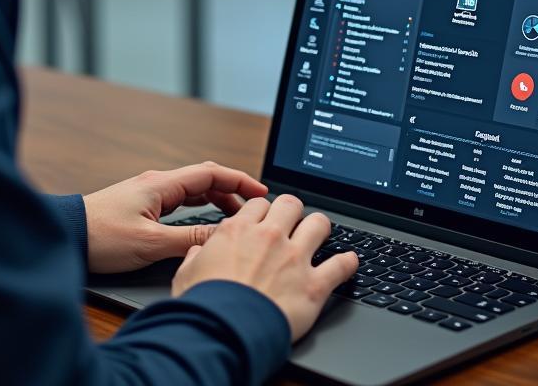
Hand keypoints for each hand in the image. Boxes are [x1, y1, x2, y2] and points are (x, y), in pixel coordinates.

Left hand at [82, 161, 268, 273]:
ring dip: (216, 199)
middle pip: (205, 180)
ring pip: (192, 191)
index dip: (239, 180)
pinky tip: (204, 222)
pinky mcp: (142, 206)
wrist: (67, 236)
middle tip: (253, 208)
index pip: (211, 173)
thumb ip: (189, 239)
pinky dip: (199, 207)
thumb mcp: (150, 243)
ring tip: (235, 217)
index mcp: (162, 185)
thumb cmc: (101, 237)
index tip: (261, 192)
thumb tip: (222, 236)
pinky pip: (179, 201)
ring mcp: (149, 194)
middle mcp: (157, 184)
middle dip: (232, 190)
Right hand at [172, 194, 357, 341]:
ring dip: (320, 228)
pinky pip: (340, 265)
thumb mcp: (186, 273)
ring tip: (320, 234)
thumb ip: (197, 255)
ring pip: (319, 224)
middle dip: (293, 211)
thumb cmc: (203, 305)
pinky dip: (348, 263)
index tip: (265, 219)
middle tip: (293, 222)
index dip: (263, 211)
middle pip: (291, 204)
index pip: (259, 204)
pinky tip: (351, 261)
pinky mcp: (313, 285)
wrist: (223, 332)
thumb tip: (198, 251)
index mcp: (239, 230)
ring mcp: (295, 258)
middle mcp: (270, 237)